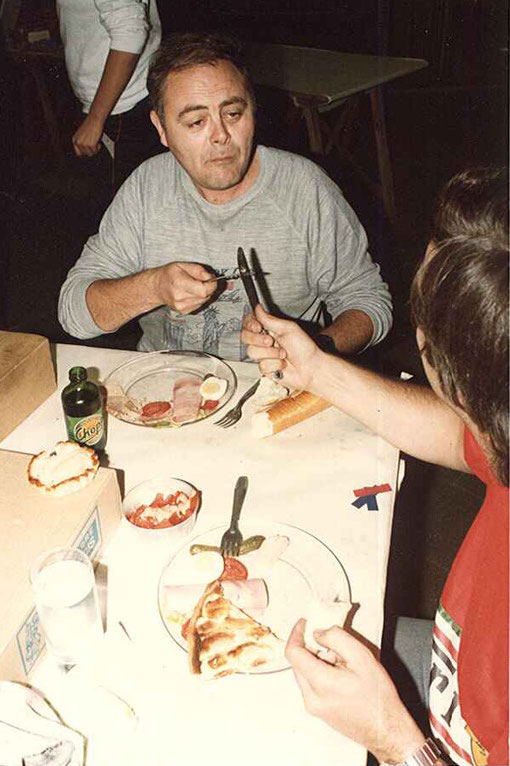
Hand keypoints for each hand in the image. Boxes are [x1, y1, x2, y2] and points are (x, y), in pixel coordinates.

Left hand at [72, 114, 104, 156]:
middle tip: (94, 145)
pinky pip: (95, 151)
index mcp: (75, 139)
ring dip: (94, 149)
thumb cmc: (90, 124)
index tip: (88, 151)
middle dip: (90, 150)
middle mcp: (78, 142)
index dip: (84, 152)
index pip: (78, 153)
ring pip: (90, 153)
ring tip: (96, 142)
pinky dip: (98, 147)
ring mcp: (84, 144)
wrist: (94, 119)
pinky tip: (98, 141)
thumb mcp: (82, 135)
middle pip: (85, 154)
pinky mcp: (90, 145)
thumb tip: (86, 150)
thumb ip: (82, 142)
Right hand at [154, 262, 216, 313]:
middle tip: (200, 281)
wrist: (157, 287)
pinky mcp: (183, 311)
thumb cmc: (169, 275)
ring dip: (203, 294)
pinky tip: (190, 293)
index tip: (212, 280)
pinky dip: (198, 299)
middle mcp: (179, 297)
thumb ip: (199, 270)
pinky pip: (199, 305)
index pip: (203, 290)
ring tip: (193, 287)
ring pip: (203, 301)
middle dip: (207, 288)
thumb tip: (211, 278)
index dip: (212, 285)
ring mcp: (181, 306)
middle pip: (205, 296)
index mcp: (179, 283)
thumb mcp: (183, 265)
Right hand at [245, 305, 322, 390]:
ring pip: (252, 352)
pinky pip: (261, 365)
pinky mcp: (265, 368)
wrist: (310, 368)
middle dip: (258, 339)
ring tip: (283, 354)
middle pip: (245, 337)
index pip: (249, 323)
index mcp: (270, 329)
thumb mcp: (288, 328)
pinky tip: (282, 364)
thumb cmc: (304, 348)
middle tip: (271, 341)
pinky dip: (274, 364)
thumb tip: (257, 308)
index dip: (250, 325)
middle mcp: (264, 341)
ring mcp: (264, 355)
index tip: (258, 327)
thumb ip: (269, 319)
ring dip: (270, 354)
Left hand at [285, 620, 424, 763]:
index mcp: (320, 683)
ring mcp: (313, 707)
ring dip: (314, 659)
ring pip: (303, 673)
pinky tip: (340, 674)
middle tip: (328, 639)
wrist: (386, 732)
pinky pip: (310, 685)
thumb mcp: (362, 657)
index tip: (305, 623)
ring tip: (340, 660)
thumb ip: (337, 638)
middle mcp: (311, 698)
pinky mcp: (318, 712)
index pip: (293, 652)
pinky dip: (318, 672)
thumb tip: (318, 633)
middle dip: (308, 646)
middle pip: (297, 662)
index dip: (296, 633)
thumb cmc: (378, 698)